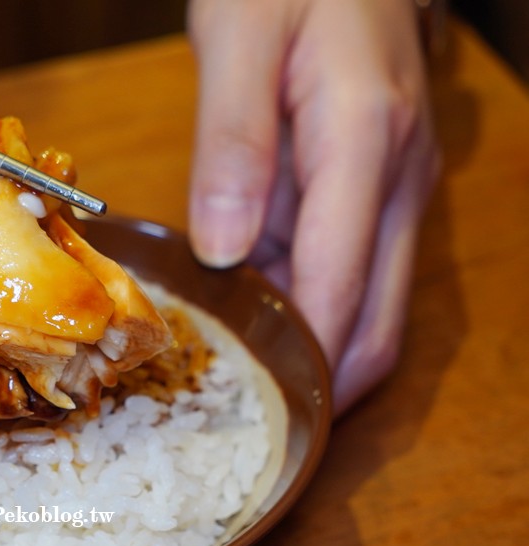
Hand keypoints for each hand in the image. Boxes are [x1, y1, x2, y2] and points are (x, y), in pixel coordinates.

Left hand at [186, 0, 439, 414]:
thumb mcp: (238, 40)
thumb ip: (233, 144)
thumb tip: (225, 250)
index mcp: (364, 144)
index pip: (341, 288)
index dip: (307, 366)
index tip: (262, 422)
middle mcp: (396, 180)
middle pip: (376, 321)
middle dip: (323, 385)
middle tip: (252, 428)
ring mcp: (394, 188)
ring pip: (368, 305)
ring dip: (315, 353)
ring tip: (242, 389)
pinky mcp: (374, 189)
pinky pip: (349, 270)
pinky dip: (309, 308)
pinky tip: (253, 321)